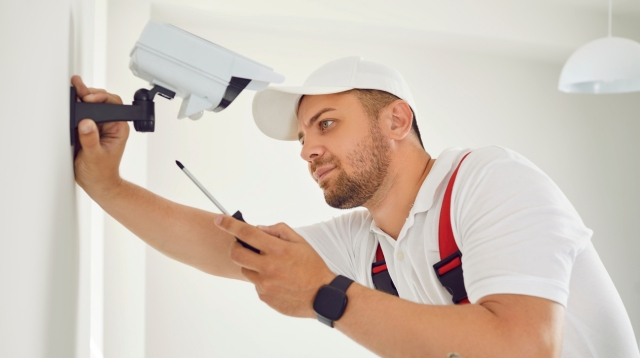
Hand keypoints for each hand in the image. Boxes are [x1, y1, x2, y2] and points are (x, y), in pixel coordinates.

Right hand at [71, 75, 128, 196]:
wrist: (96, 184)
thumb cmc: (101, 173)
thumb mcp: (94, 156)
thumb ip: (90, 139)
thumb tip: (86, 123)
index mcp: (118, 128)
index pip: (114, 104)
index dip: (101, 98)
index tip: (89, 99)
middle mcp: (110, 125)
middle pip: (102, 101)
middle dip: (90, 94)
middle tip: (78, 91)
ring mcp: (98, 126)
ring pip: (91, 105)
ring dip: (82, 97)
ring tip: (74, 89)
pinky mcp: (88, 129)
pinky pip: (83, 114)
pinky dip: (76, 107)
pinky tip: (71, 100)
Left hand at [214, 216, 335, 318]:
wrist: (322, 296)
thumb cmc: (313, 267)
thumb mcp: (301, 242)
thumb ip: (279, 231)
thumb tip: (259, 228)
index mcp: (277, 250)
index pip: (247, 233)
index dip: (229, 225)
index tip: (219, 220)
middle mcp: (268, 267)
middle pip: (236, 254)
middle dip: (236, 247)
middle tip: (244, 246)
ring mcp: (264, 284)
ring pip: (245, 270)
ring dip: (251, 265)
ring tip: (271, 267)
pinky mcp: (264, 296)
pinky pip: (256, 284)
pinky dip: (262, 280)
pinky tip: (278, 281)